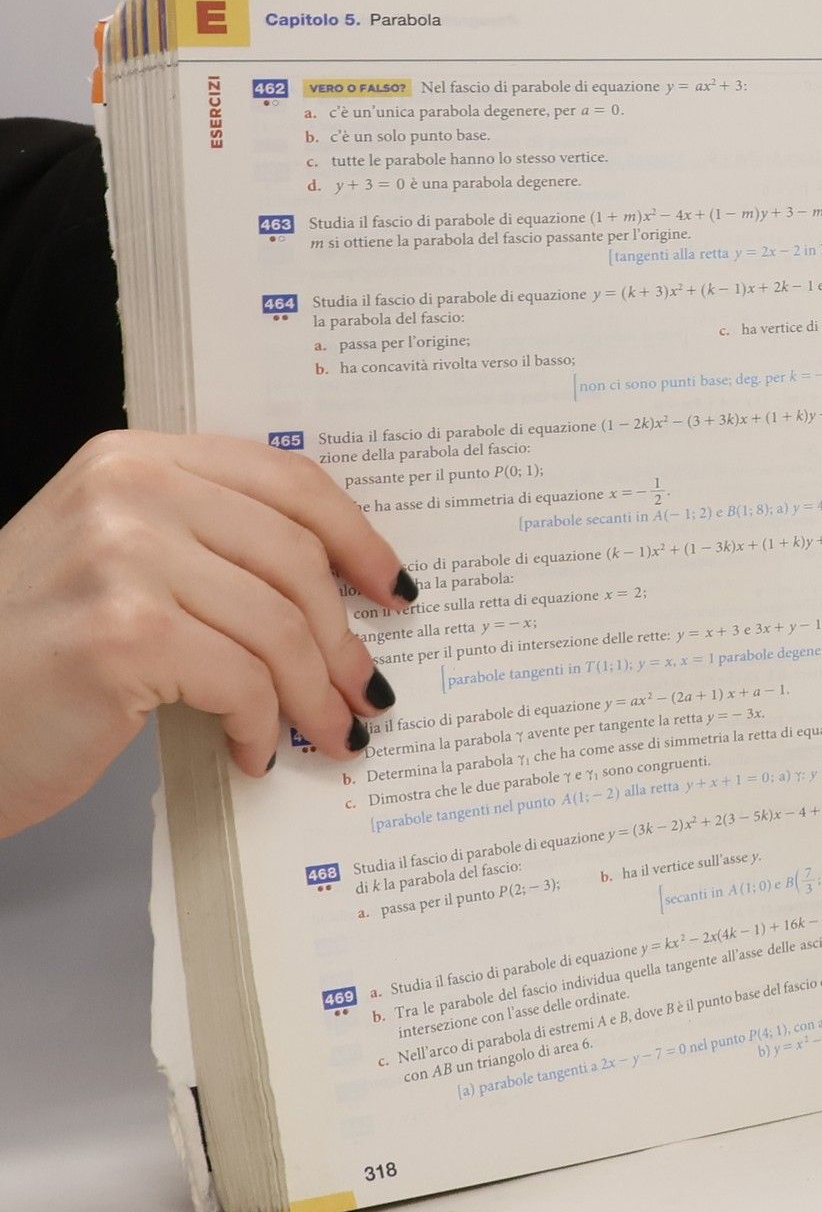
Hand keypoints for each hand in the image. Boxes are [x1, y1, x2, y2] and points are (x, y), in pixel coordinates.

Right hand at [0, 431, 414, 836]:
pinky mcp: (120, 635)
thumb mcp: (110, 563)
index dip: (358, 538)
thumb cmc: (23, 654)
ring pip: (280, 626)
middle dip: (346, 637)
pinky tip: (252, 753)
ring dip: (318, 693)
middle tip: (369, 691)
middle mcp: (127, 490)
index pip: (286, 480)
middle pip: (297, 559)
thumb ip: (203, 545)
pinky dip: (263, 725)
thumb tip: (334, 587)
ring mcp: (122, 558)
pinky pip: (243, 681)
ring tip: (329, 732)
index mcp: (133, 458)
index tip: (394, 589)